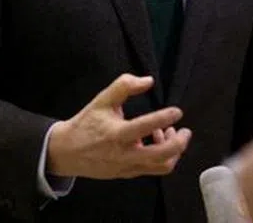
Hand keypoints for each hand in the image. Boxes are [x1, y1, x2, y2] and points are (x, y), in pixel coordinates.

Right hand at [47, 74, 190, 179]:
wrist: (68, 152)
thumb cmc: (87, 123)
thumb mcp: (102, 100)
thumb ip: (124, 86)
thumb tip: (148, 80)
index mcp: (117, 134)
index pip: (146, 127)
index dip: (165, 118)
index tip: (177, 111)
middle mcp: (125, 154)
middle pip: (162, 156)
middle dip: (179, 143)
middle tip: (184, 130)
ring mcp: (128, 166)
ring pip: (161, 166)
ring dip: (172, 151)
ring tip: (168, 133)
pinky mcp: (128, 173)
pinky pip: (152, 169)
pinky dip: (161, 156)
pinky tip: (155, 140)